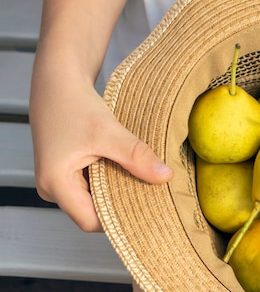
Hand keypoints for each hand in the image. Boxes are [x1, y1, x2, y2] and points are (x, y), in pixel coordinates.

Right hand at [31, 80, 172, 231]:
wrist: (58, 81)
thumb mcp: (108, 132)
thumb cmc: (72, 103)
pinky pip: (93, 182)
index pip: (90, 221)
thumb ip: (136, 156)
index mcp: (55, 184)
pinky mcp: (69, 169)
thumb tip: (164, 176)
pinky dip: (112, 176)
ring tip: (140, 176)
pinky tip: (128, 166)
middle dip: (121, 202)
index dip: (118, 217)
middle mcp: (53, 187)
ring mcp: (60, 179)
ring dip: (117, 187)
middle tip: (149, 192)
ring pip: (95, 196)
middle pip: (93, 210)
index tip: (146, 205)